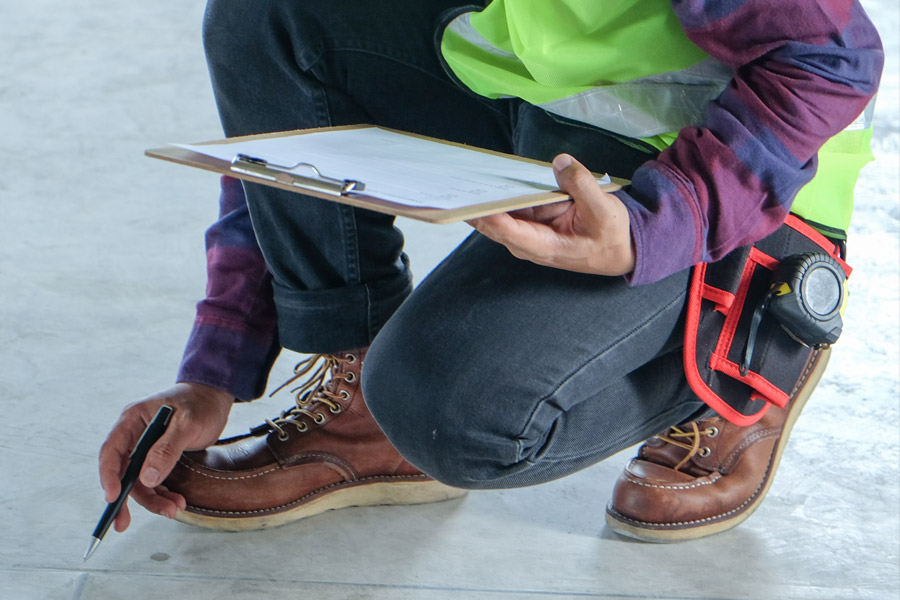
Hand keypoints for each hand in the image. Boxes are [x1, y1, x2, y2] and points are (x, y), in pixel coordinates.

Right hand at [97, 382, 232, 531]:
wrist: (215, 398)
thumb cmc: (200, 404)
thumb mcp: (187, 424)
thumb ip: (167, 449)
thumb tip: (147, 479)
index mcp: (132, 420)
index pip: (111, 451)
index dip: (108, 476)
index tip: (113, 497)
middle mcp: (134, 435)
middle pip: (123, 472)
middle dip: (127, 499)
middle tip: (123, 524)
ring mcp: (146, 448)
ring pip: (140, 481)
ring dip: (153, 499)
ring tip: (174, 509)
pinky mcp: (158, 457)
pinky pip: (154, 481)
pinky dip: (163, 494)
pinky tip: (176, 502)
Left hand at [467, 154, 634, 275]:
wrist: (620, 251)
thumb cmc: (611, 236)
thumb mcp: (604, 210)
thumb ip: (582, 186)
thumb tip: (560, 162)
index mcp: (544, 247)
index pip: (509, 232)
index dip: (489, 216)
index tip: (472, 201)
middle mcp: (529, 243)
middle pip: (493, 224)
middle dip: (473, 206)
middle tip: (451, 186)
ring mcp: (528, 232)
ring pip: (497, 215)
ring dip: (481, 199)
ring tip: (461, 176)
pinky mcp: (531, 221)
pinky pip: (509, 206)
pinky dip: (498, 194)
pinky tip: (485, 176)